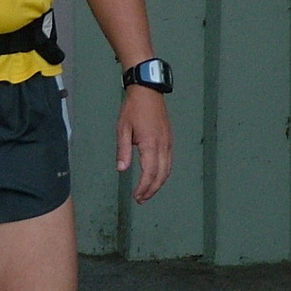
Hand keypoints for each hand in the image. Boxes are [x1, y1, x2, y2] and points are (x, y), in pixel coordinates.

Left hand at [117, 86, 172, 202]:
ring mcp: (168, 143)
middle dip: (151, 190)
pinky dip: (163, 173)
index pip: (149, 173)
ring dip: (158, 184)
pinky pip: (169, 162)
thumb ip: (123, 150)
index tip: (136, 196)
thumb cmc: (133, 108)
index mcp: (150, 143)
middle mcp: (163, 145)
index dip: (143, 187)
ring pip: (167, 170)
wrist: (148, 92)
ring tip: (147, 192)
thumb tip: (121, 169)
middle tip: (141, 199)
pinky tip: (155, 177)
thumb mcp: (122, 129)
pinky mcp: (169, 140)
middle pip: (161, 175)